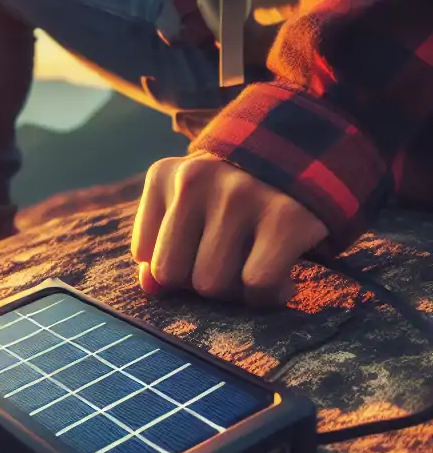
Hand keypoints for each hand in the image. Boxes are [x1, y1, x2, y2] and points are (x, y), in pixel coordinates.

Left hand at [131, 152, 328, 306]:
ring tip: (255, 267)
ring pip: (212, 284)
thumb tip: (150, 286)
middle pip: (172, 274)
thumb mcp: (191, 205)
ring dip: (236, 292)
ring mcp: (240, 195)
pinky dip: (269, 295)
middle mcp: (196, 179)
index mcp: (165, 175)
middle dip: (200, 283)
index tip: (201, 252)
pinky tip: (283, 278)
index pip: (144, 254)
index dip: (175, 265)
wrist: (309, 157)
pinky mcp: (285, 216)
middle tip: (229, 266)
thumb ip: (161, 244)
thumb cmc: (235, 195)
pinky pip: (257, 285)